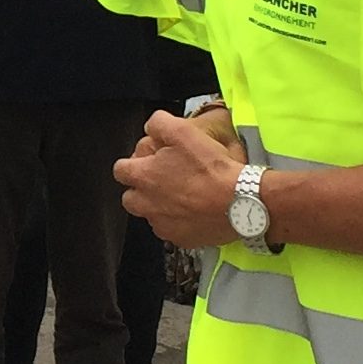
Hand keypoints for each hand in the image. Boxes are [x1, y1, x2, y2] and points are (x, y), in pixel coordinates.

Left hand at [116, 108, 247, 247]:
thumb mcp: (183, 131)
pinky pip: (171, 230)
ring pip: (150, 215)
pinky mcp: (180, 239)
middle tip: (163, 180)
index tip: (148, 161)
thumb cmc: (212, 168)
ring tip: (182, 195)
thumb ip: (159, 124)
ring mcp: (162, 225)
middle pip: (130, 197)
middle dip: (142, 189)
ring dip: (159, 206)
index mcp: (143, 177)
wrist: (242, 201)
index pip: (120, 170)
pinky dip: (178, 222)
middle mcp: (147, 204)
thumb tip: (152, 126)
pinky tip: (194, 211)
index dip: (133, 163)